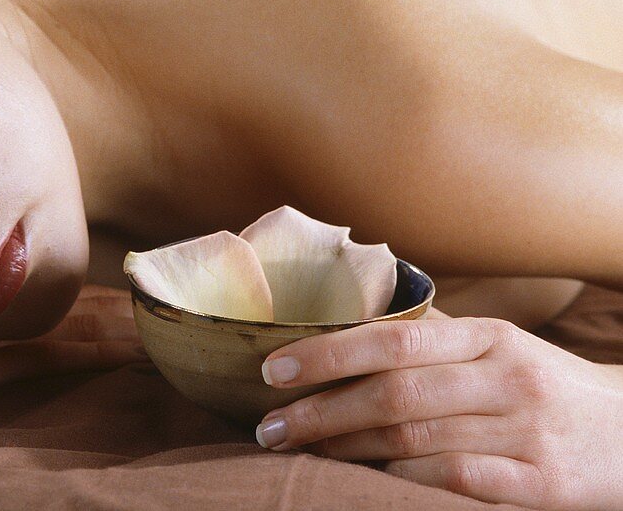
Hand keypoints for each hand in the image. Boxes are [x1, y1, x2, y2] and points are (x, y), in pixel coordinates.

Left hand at [254, 312, 622, 509]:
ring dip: (346, 449)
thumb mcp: (498, 348)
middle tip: (269, 427)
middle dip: (321, 411)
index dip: (328, 354)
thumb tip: (345, 328)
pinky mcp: (542, 484)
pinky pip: (455, 482)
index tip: (273, 368)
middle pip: (394, 395)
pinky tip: (363, 478)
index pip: (394, 341)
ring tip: (301, 451)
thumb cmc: (543, 386)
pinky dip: (401, 479)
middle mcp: (507, 380)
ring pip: (416, 441)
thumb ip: (433, 340)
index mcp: (489, 337)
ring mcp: (526, 433)